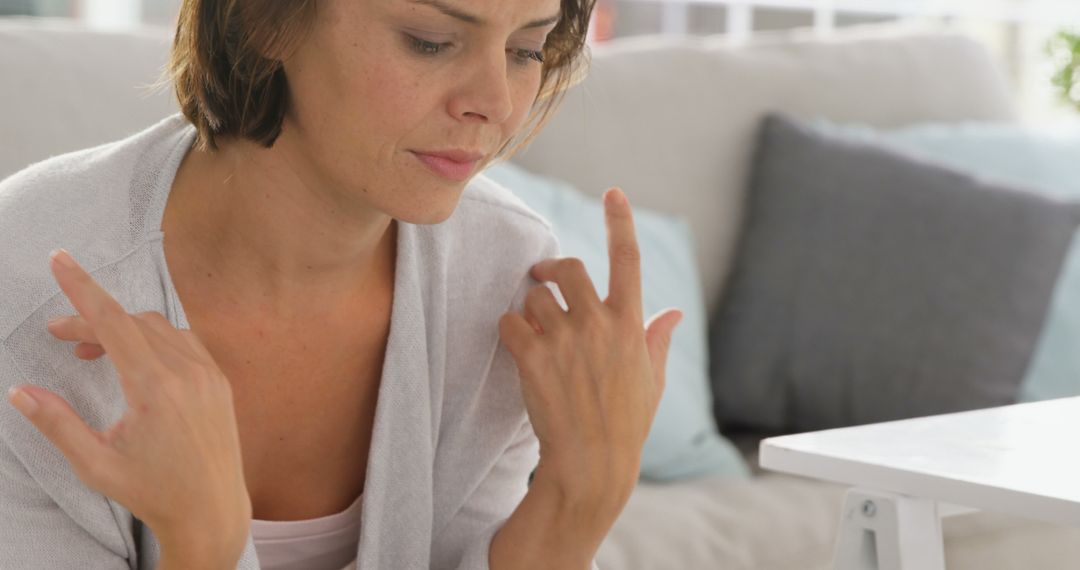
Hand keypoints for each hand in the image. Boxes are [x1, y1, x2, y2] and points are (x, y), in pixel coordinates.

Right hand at [6, 249, 250, 564]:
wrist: (212, 510)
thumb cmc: (152, 491)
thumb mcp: (95, 465)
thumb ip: (57, 424)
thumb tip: (20, 391)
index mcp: (155, 388)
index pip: (112, 321)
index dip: (82, 288)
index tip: (60, 259)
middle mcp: (188, 372)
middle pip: (131, 323)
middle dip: (92, 321)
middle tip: (59, 337)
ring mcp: (209, 374)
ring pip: (160, 327)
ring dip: (123, 329)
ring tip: (90, 354)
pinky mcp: (220, 381)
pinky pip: (184, 341)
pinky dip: (154, 338)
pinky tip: (133, 360)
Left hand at [497, 187, 682, 508]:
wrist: (591, 465)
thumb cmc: (626, 425)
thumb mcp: (652, 381)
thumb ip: (657, 339)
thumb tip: (674, 313)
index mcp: (630, 325)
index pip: (628, 259)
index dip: (620, 221)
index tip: (613, 192)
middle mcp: (598, 324)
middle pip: (570, 268)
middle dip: (553, 269)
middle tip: (543, 276)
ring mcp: (564, 339)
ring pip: (535, 296)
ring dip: (532, 308)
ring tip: (537, 334)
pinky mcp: (532, 356)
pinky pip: (509, 320)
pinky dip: (510, 329)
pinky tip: (519, 349)